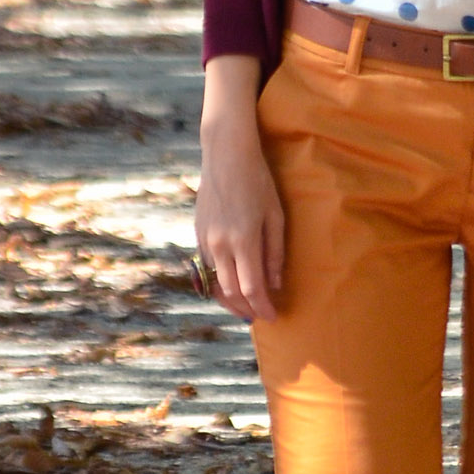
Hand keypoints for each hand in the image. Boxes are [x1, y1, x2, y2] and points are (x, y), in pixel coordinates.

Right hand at [195, 56, 284, 321]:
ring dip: (231, 300)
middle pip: (231, 292)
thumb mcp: (276, 216)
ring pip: (215, 283)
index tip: (273, 317)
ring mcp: (205, 240)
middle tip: (260, 317)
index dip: (263, 308)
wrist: (226, 156)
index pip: (252, 289)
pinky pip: (207, 268)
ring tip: (246, 308)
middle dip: (246, 310)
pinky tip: (231, 285)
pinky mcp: (197, 234)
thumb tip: (276, 284)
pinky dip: (219, 283)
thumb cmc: (258, 182)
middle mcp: (220, 245)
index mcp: (244, 240)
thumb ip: (275, 253)